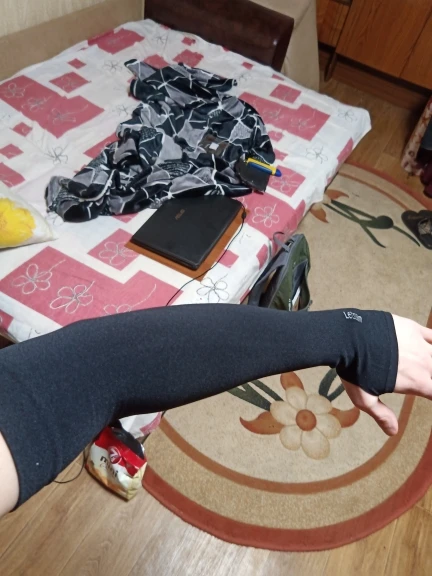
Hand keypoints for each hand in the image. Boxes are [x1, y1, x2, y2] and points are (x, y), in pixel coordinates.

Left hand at [342, 315, 431, 435]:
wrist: (347, 338)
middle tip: (426, 381)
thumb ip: (381, 415)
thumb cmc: (354, 370)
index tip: (429, 394)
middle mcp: (423, 364)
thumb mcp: (364, 399)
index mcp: (416, 382)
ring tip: (427, 367)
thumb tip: (392, 432)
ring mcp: (419, 345)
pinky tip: (430, 348)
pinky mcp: (412, 328)